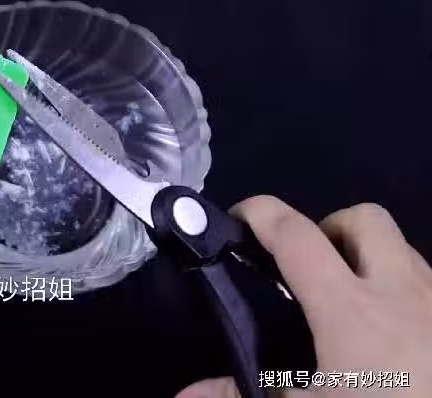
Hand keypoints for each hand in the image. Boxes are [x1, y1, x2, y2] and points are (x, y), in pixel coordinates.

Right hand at [176, 196, 431, 396]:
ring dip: (367, 256)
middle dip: (328, 228)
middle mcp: (398, 289)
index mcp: (348, 308)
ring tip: (350, 301)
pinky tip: (392, 330)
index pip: (295, 234)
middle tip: (307, 270)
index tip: (237, 218)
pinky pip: (427, 280)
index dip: (260, 213)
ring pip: (401, 246)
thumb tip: (183, 396)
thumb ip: (241, 393)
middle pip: (361, 218)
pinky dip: (400, 286)